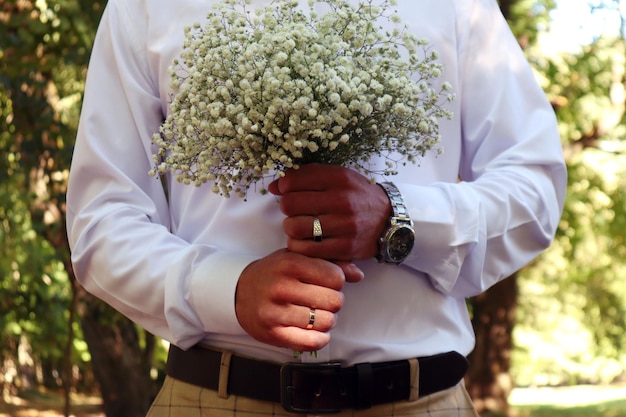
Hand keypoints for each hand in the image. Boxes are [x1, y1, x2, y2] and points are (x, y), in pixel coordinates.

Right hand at [235, 249, 363, 351]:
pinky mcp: (273, 333)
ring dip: (327, 320)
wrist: (238, 291)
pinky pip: (311, 342)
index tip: (328, 282)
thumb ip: (330, 262)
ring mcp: (276, 312)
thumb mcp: (297, 257)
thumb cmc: (274, 273)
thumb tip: (358, 275)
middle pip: (334, 300)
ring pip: (325, 322)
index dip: (337, 281)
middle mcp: (282, 287)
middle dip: (334, 301)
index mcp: (290, 263)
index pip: (335, 277)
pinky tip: (315, 331)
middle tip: (323, 300)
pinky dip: (320, 338)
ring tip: (318, 314)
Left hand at [268, 164, 390, 260]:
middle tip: (296, 210)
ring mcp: (344, 225)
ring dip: (292, 228)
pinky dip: (300, 245)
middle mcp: (342, 200)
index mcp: (339, 178)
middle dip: (287, 208)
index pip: (293, 181)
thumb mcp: (337, 177)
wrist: (388, 219)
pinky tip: (306, 240)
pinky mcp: (345, 248)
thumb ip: (306, 176)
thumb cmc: (356, 196)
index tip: (288, 191)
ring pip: (294, 228)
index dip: (284, 187)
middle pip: (290, 205)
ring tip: (301, 225)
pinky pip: (306, 249)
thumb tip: (274, 186)